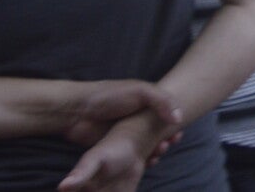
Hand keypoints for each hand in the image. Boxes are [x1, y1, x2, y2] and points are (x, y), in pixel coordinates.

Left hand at [60, 108, 175, 191]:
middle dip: (165, 139)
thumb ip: (162, 101)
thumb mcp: (141, 91)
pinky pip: (130, 155)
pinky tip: (145, 162)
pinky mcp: (113, 146)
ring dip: (154, 150)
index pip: (166, 113)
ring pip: (145, 144)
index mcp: (145, 102)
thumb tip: (178, 119)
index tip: (178, 134)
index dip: (174, 124)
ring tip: (156, 156)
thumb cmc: (109, 97)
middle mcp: (137, 117)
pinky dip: (139, 159)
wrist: (76, 111)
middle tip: (168, 146)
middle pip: (157, 131)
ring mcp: (124, 133)